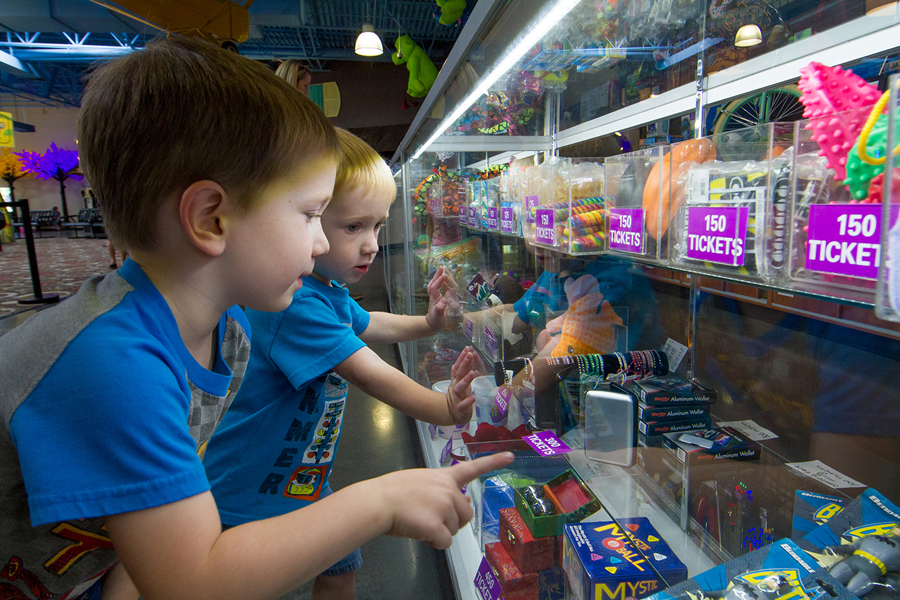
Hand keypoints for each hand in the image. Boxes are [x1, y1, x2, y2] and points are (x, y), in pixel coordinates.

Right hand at [380, 452, 514, 548]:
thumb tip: (466, 506)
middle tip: (430, 517)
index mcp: (444, 477)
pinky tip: (419, 531)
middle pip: (466, 514)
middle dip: (452, 521)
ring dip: (440, 531)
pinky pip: (445, 543)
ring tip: (419, 520)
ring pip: (454, 529)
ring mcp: (444, 507)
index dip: (493, 462)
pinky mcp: (436, 526)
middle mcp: (449, 490)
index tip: (511, 456)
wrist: (378, 501)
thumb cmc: (394, 491)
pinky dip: (433, 542)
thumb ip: (443, 489)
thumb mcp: (422, 480)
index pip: (473, 468)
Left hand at [425, 267, 458, 330]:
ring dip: (438, 277)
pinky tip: (442, 279)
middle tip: (441, 267)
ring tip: (442, 270)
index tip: (443, 275)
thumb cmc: (436, 321)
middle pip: (433, 283)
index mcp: (435, 299)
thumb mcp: (439, 317)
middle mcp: (434, 296)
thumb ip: (440, 309)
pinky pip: (436, 287)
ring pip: (434, 284)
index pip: (435, 287)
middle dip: (437, 276)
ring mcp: (434, 297)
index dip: (438, 281)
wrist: (431, 325)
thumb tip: (444, 300)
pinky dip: (439, 282)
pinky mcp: (436, 298)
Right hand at [447, 346, 477, 424]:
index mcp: (456, 381)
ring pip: (460, 388)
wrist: (452, 413)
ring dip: (465, 380)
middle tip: (469, 355)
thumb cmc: (458, 396)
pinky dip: (468, 401)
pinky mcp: (460, 408)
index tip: (467, 348)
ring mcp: (458, 397)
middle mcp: (456, 387)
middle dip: (464, 364)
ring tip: (472, 373)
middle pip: (459, 374)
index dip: (462, 358)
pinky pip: (463, 405)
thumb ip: (459, 371)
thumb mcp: (458, 382)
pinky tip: (473, 397)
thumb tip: (462, 357)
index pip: (458, 367)